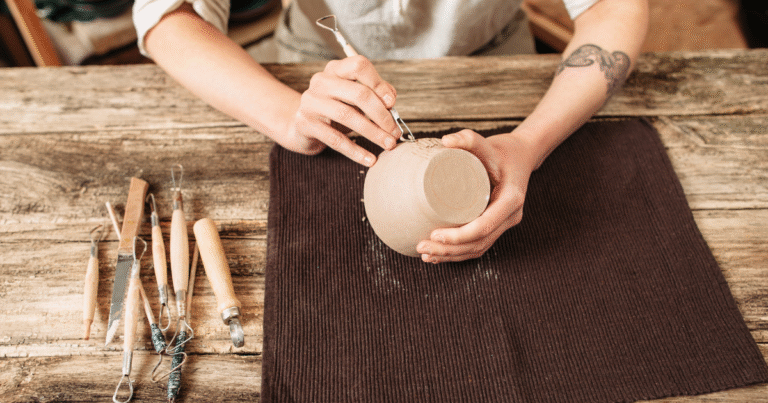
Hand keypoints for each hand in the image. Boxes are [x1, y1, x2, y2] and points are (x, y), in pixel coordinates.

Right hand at [287, 55, 401, 166]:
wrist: (303, 126)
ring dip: (373, 133)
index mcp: (335, 69)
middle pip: (358, 93)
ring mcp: (311, 102)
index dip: (378, 84)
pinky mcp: (305, 123)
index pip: (359, 66)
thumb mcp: (355, 98)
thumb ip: (375, 93)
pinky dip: (355, 151)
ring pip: (348, 116)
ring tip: (388, 144)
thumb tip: (391, 100)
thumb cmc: (335, 109)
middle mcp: (321, 82)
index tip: (392, 103)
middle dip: (382, 115)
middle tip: (395, 132)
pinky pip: (335, 139)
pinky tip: (370, 159)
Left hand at [416, 129, 540, 262]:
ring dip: (451, 256)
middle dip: (449, 250)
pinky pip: (478, 245)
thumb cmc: (501, 151)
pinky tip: (438, 254)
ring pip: (478, 249)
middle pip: (478, 243)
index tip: (434, 234)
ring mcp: (505, 224)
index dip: (459, 236)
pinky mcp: (496, 227)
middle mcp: (511, 216)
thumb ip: (468, 139)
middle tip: (422, 247)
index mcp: (511, 199)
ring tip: (425, 254)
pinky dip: (458, 253)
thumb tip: (445, 141)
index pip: (484, 226)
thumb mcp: (486, 143)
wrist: (520, 157)